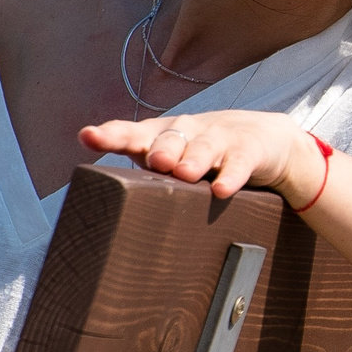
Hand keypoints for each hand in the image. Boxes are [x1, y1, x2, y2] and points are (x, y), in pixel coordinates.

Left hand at [80, 110, 322, 206]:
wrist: (264, 139)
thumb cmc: (206, 157)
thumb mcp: (176, 165)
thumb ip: (146, 184)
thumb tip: (107, 218)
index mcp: (161, 136)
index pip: (131, 133)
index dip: (110, 135)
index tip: (88, 137)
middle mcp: (186, 132)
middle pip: (169, 137)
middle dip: (161, 149)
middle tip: (156, 162)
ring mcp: (218, 138)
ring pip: (203, 147)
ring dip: (194, 159)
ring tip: (185, 173)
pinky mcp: (249, 149)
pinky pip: (239, 162)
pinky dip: (232, 175)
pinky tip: (224, 190)